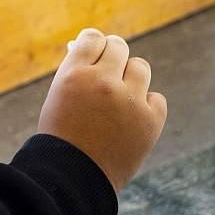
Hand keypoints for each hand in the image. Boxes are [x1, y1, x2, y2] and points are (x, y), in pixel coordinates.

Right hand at [37, 28, 166, 192]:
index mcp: (74, 73)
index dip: (95, 44)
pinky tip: (131, 118)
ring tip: (120, 95)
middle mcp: (102, 82)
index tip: (95, 53)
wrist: (73, 177)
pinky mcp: (150, 121)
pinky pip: (156, 98)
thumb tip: (90, 45)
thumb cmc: (62, 134)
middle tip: (109, 70)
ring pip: (140, 67)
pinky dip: (146, 105)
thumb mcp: (58, 94)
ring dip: (130, 77)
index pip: (93, 37)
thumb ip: (76, 69)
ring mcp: (128, 101)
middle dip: (114, 55)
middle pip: (119, 47)